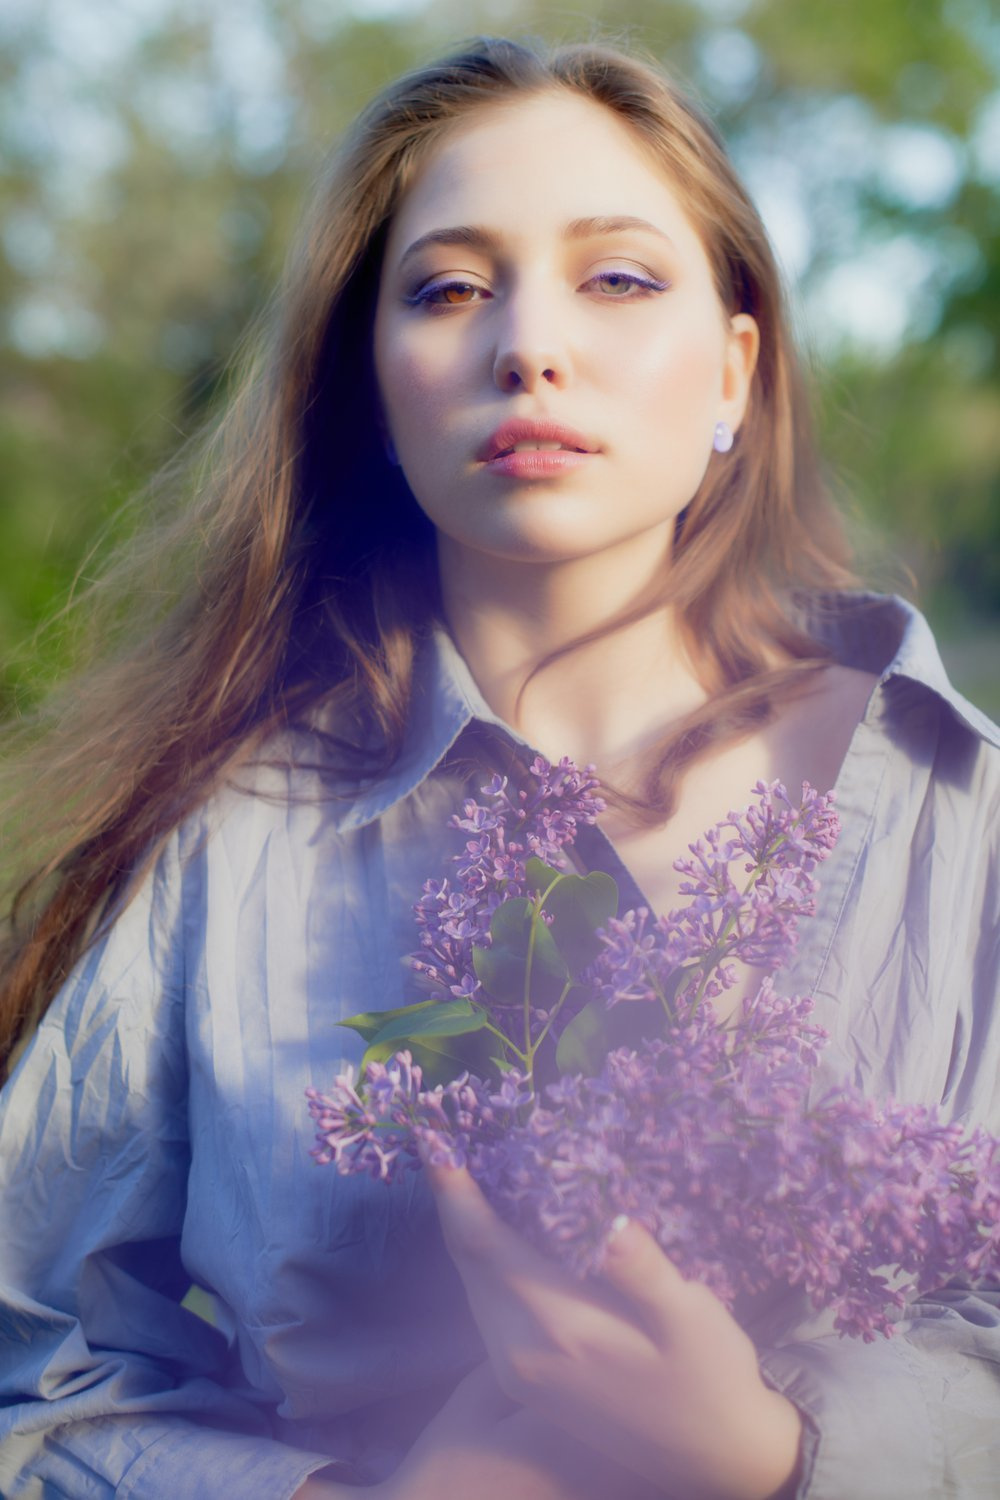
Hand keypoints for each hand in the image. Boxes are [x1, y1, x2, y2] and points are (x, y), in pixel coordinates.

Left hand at [425, 1162, 803, 1499]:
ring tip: (469, 1173)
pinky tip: (503, 1234)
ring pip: (473, 1283)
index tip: (433, 1136)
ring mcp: (518, 1370)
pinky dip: (484, 1261)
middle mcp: (521, 1350)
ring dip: (468, 1229)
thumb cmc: (712, 1379)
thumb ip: (645, 1274)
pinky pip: (487, 1304)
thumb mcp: (691, 1319)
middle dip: (454, 1199)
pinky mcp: (525, 1380)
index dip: (454, 1189)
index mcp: (557, 1326)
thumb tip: (613, 1223)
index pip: (483, 1243)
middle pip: (467, 1260)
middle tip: (448, 1138)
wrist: (718, 1459)